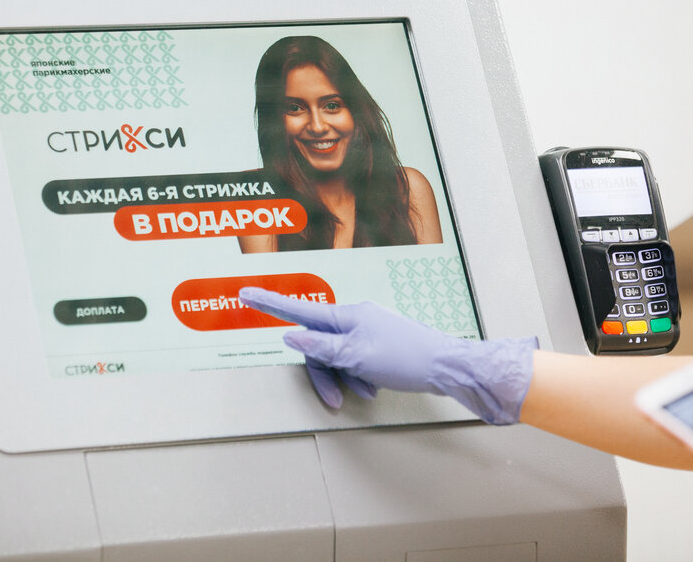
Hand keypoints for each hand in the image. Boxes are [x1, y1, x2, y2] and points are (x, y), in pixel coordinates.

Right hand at [238, 287, 536, 423]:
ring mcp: (369, 330)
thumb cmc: (403, 358)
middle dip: (323, 373)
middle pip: (319, 344)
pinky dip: (359, 377)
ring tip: (362, 394)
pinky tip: (373, 390)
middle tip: (333, 400)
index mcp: (346, 315)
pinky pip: (356, 360)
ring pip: (338, 355)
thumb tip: (289, 334)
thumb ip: (320, 346)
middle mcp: (355, 317)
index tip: (244, 293)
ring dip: (344, 378)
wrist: (448, 367)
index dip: (270, 303)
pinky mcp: (381, 344)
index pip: (299, 310)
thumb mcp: (356, 356)